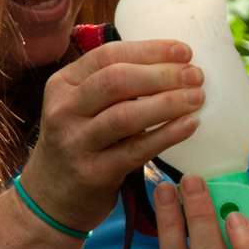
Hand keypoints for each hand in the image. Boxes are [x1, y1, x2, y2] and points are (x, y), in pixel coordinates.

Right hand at [19, 39, 202, 232]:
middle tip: (196, 76)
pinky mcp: (93, 173)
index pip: (108, 56)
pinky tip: (190, 125)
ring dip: (168, 103)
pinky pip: (136, 150)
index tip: (185, 52)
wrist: (50, 197)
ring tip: (197, 98)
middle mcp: (64, 110)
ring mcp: (76, 143)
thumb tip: (174, 64)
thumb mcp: (82, 106)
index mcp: (64, 84)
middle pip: (117, 81)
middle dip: (162, 74)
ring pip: (126, 115)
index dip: (150, 50)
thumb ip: (115, 85)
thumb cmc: (80, 142)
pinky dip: (167, 135)